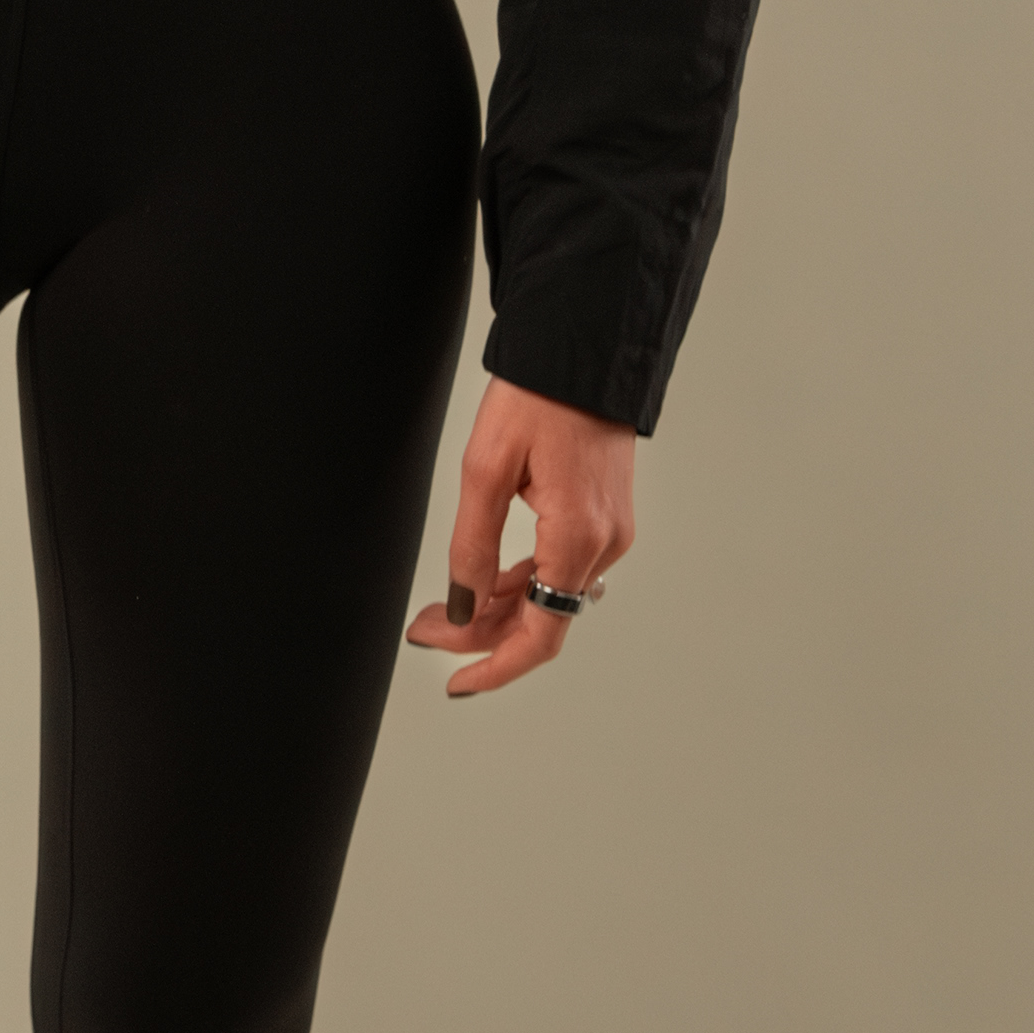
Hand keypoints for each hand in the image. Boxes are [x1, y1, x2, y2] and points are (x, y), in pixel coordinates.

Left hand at [405, 383, 638, 696]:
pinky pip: (561, 566)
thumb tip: (462, 611)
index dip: (495, 667)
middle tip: (424, 629)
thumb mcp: (486, 470)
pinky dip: (521, 579)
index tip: (455, 684)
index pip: (540, 636)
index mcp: (578, 539)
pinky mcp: (604, 514)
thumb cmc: (538, 397)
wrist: (586, 348)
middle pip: (542, 619)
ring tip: (442, 605)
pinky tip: (484, 577)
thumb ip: (472, 547)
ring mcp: (609, 530)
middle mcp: (604, 544)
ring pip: (549, 594)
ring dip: (498, 607)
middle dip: (481, 634)